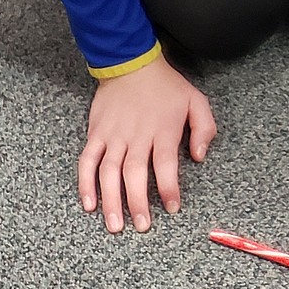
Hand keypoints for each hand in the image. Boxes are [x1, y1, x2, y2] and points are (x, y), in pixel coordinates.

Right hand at [78, 54, 216, 232]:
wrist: (130, 62)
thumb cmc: (166, 85)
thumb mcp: (196, 100)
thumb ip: (204, 129)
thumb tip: (199, 157)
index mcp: (162, 130)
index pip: (165, 165)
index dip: (169, 188)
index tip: (171, 208)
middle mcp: (136, 135)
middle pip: (134, 174)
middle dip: (137, 203)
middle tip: (141, 226)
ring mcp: (113, 136)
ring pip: (108, 172)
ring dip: (110, 200)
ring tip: (114, 225)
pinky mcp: (96, 133)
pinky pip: (87, 161)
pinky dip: (85, 183)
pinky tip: (89, 203)